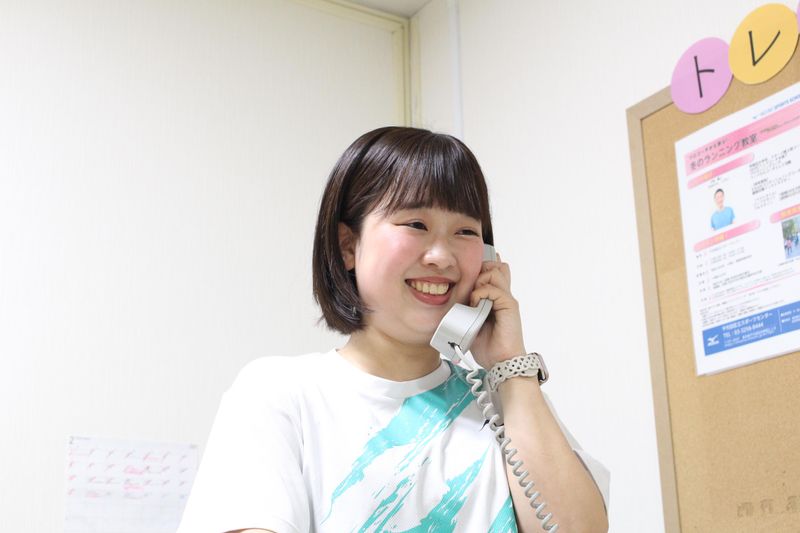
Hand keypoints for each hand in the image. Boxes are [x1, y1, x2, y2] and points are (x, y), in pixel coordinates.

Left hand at [467, 252, 526, 368]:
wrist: (501, 362)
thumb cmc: (489, 347)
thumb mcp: (473, 323)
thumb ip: (469, 309)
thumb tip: (456, 299)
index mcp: (496, 299)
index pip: (494, 271)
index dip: (482, 268)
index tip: (468, 275)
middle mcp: (503, 296)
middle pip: (495, 266)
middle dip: (479, 271)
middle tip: (470, 288)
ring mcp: (507, 300)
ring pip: (495, 272)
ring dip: (479, 281)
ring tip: (473, 298)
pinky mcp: (509, 305)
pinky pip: (494, 289)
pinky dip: (480, 293)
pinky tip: (475, 305)